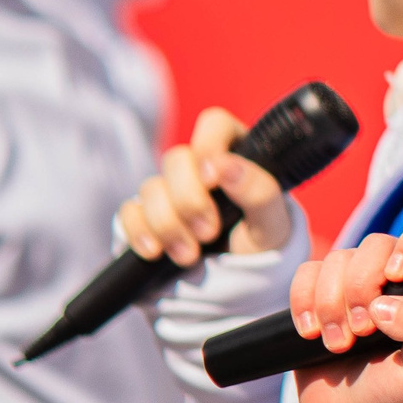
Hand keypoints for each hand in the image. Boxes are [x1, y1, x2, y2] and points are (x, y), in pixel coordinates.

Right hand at [119, 107, 290, 267]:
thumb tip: (225, 166)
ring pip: (150, 188)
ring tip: (190, 255)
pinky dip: (140, 233)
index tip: (213, 180)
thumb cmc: (262, 241)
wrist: (239, 278)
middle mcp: (200, 164)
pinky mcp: (145, 212)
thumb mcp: (273, 223)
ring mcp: (170, 187)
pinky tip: (156, 252)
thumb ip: (260, 192)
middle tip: (209, 232)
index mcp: (237, 152)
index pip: (215, 123)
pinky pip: (129, 212)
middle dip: (189, 201)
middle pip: (176, 159)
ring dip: (167, 225)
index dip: (208, 146)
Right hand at [289, 212, 402, 402]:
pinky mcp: (322, 297)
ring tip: (339, 343)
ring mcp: (359, 286)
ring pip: (338, 257)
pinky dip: (303, 302)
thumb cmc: (402, 400)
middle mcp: (400, 281)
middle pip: (377, 243)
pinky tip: (312, 334)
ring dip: (331, 302)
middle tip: (362, 331)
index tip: (396, 276)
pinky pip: (306, 273)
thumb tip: (389, 305)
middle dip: (361, 287)